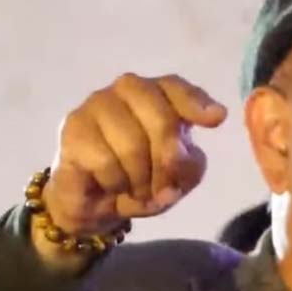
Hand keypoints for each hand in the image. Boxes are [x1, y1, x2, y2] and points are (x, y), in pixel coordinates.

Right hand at [41, 73, 226, 237]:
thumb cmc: (141, 179)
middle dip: (167, 163)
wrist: (94, 202)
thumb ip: (188, 165)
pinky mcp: (74, 126)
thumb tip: (177, 158)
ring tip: (135, 189)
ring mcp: (98, 103)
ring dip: (140, 180)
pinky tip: (110, 185)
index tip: (217, 119)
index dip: (196, 103)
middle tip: (162, 188)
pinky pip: (105, 161)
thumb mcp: (178, 178)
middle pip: (161, 119)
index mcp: (158, 94)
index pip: (177, 88)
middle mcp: (129, 89)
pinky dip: (115, 183)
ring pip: (133, 145)